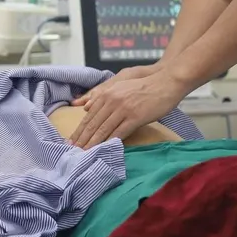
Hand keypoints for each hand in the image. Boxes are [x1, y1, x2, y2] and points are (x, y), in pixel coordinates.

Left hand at [69, 66, 186, 148]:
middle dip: (82, 139)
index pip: (89, 116)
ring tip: (84, 154)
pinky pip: (119, 133)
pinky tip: (104, 150)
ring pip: (103, 130)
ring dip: (93, 144)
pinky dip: (110, 142)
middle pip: (93, 124)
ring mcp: (122, 109)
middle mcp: (111, 100)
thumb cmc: (144, 86)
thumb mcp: (120, 87)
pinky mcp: (134, 117)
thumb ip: (103, 96)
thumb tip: (86, 107)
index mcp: (106, 93)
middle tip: (72, 151)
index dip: (79, 130)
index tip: (71, 140)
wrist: (165, 83)